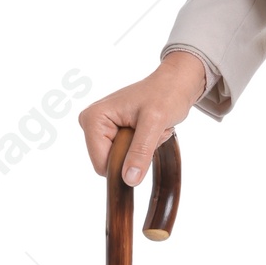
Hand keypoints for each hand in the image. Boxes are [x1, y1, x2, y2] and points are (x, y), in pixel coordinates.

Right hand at [78, 53, 206, 183]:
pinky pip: (125, 154)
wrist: (175, 84)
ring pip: (120, 160)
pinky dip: (142, 146)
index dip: (126, 163)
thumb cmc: (166, 94)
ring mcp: (100, 127)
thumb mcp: (155, 123)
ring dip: (142, 149)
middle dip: (136, 153)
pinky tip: (148, 129)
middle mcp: (90, 122)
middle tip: (151, 132)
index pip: (102, 164)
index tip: (147, 141)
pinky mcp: (110, 131)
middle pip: (110, 163)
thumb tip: (129, 180)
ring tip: (151, 128)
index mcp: (93, 118)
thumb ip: (140, 152)